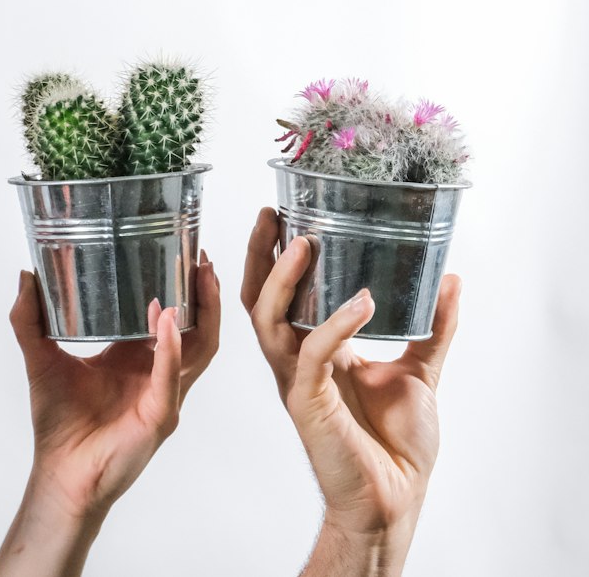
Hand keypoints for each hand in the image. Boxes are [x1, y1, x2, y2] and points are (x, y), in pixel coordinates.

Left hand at [0, 253, 219, 575]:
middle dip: (204, 294)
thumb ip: (29, 319)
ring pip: (199, 349)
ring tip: (200, 279)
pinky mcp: (160, 415)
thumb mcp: (41, 358)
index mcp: (136, 357)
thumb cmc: (58, 424)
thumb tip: (26, 275)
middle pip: (197, 328)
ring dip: (202, 313)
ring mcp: (165, 393)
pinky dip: (170, 347)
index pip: (168, 315)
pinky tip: (164, 320)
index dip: (179, 286)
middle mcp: (157, 372)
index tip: (181, 252)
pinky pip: (171, 377)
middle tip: (201, 258)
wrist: (60, 474)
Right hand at [241, 209, 460, 571]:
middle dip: (260, 255)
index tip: (283, 212)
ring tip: (303, 244)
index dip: (275, 254)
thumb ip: (432, 326)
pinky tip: (361, 302)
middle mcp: (296, 359)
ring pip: (268, 320)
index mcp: (314, 348)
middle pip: (258, 297)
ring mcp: (297, 380)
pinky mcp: (308, 403)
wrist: (398, 498)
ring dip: (282, 280)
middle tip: (273, 214)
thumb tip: (451, 279)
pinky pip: (313, 354)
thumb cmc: (397, 445)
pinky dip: (335, 324)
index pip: (281, 292)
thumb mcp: (420, 370)